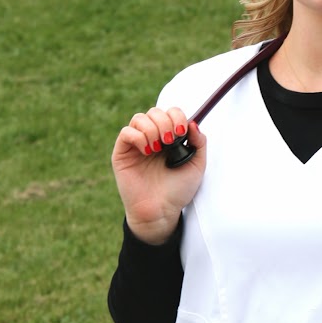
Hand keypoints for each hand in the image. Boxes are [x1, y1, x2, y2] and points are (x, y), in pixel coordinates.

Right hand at [111, 107, 206, 243]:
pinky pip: (126, 133)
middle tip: (170, 141)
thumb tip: (193, 122)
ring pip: (139, 118)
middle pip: (155, 112)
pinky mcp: (122, 153)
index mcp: (170, 138)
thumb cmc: (178, 191)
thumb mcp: (197, 165)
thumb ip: (199, 143)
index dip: (177, 116)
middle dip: (165, 122)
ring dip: (152, 129)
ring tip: (158, 148)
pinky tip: (147, 151)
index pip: (171, 112)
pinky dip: (138, 137)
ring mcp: (137, 145)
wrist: (161, 211)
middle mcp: (153, 138)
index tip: (182, 132)